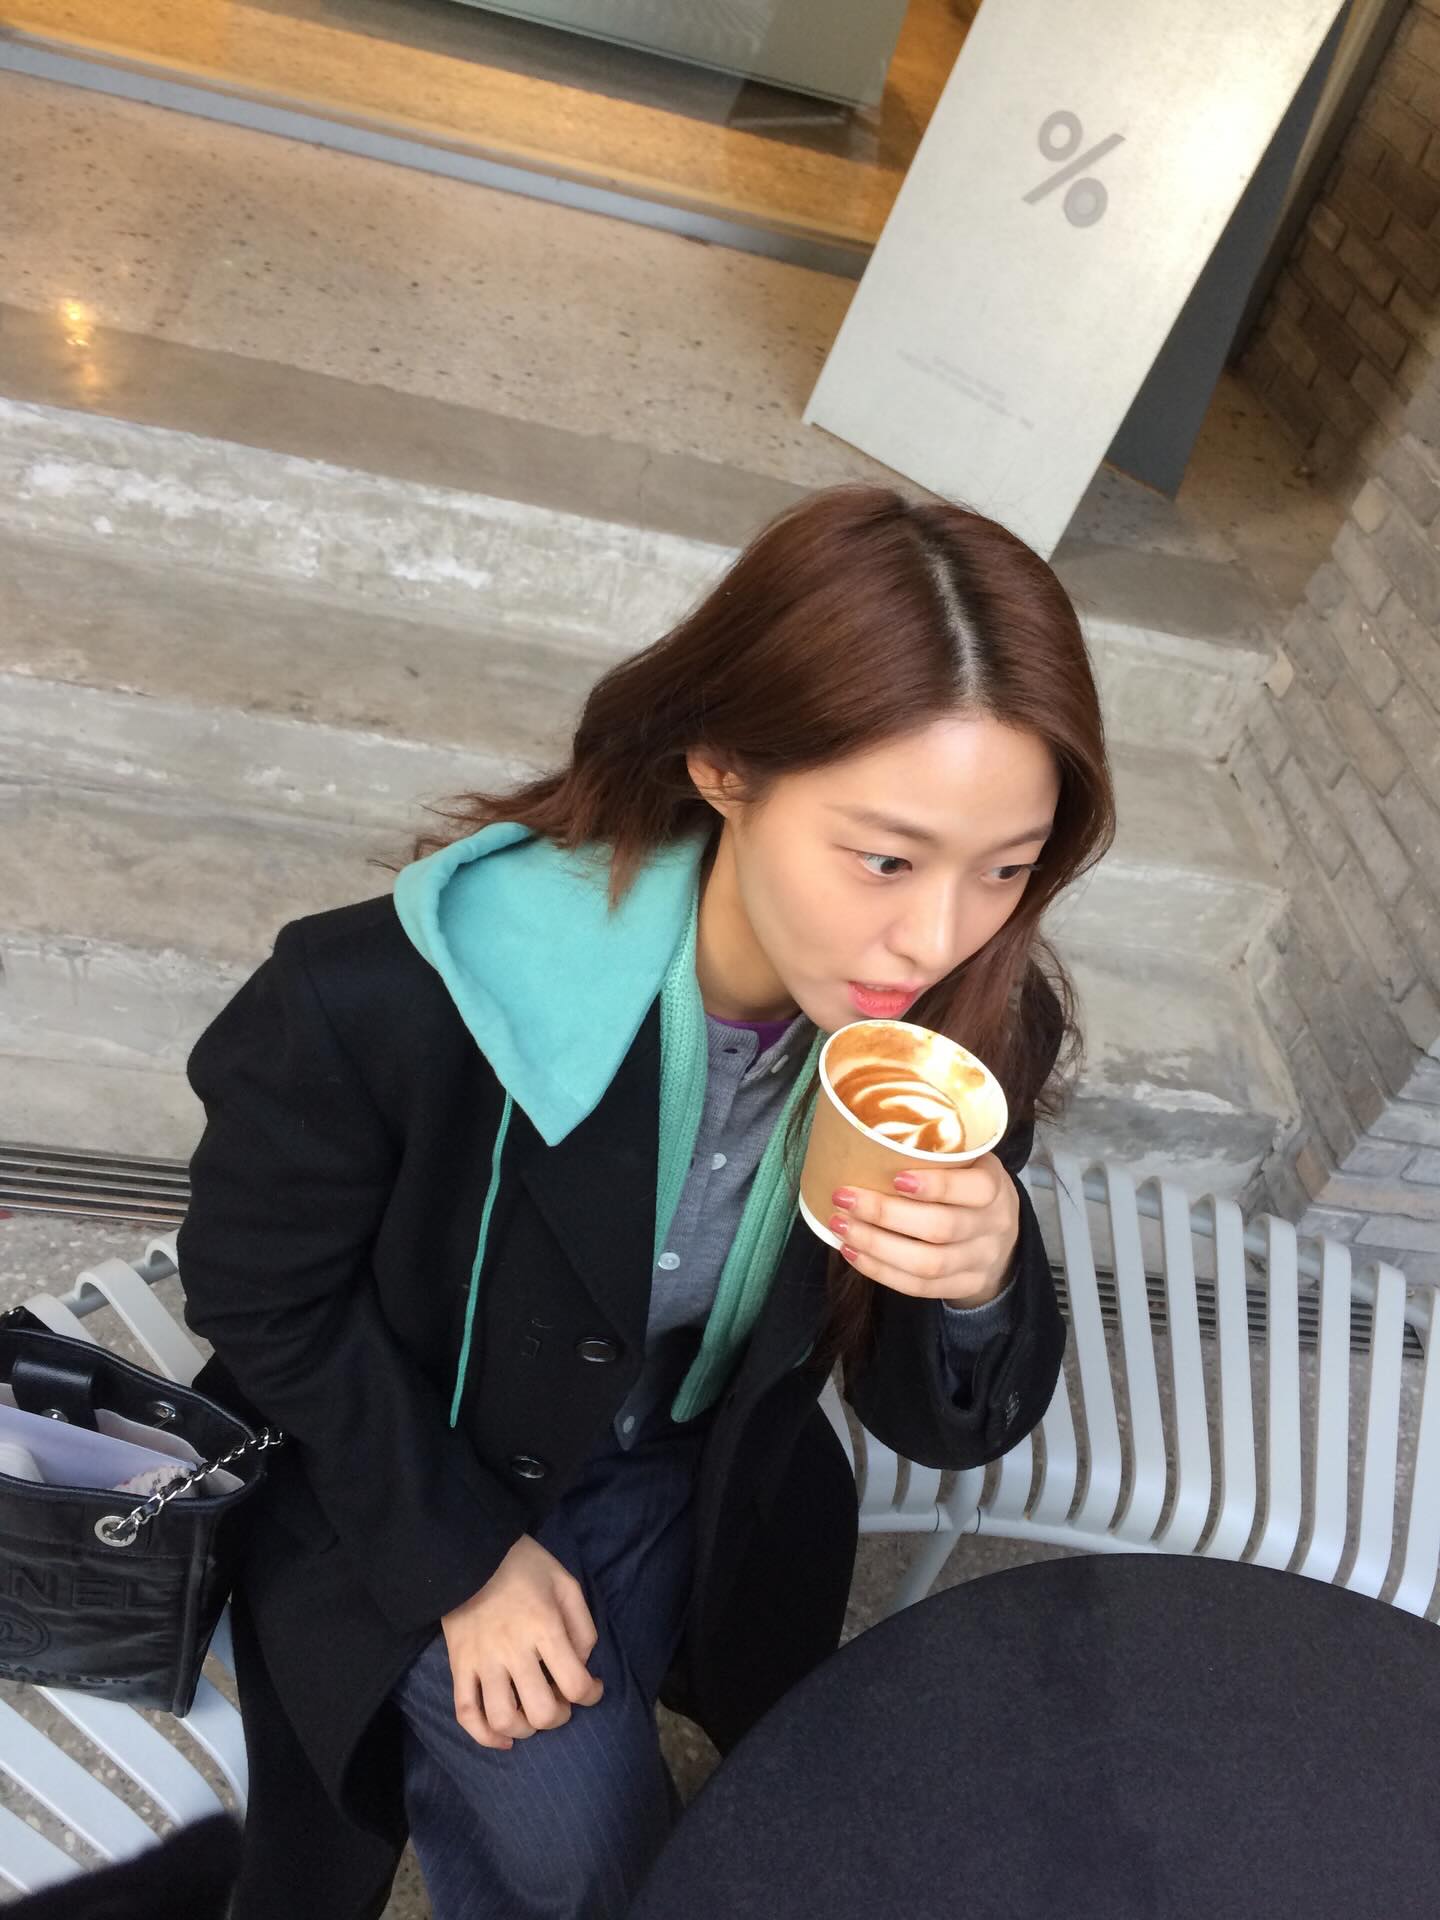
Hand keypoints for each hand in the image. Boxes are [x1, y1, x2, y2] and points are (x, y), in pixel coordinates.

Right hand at [441, 1534, 603, 1749]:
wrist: (469, 1552)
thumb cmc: (524, 1566)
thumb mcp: (565, 1583)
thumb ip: (582, 1625)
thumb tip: (583, 1664)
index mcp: (543, 1626)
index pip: (575, 1683)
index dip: (592, 1695)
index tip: (593, 1688)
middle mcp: (512, 1649)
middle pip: (540, 1711)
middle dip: (560, 1717)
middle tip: (562, 1703)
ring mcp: (481, 1661)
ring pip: (502, 1719)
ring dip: (526, 1729)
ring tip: (534, 1716)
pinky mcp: (458, 1666)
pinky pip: (465, 1714)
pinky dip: (484, 1736)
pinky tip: (504, 1738)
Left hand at [828, 1153, 1020, 1307]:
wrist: (1001, 1237)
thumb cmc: (967, 1187)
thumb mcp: (967, 1162)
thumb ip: (934, 1154)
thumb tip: (865, 1137)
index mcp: (995, 1187)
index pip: (975, 1189)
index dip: (936, 1186)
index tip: (895, 1178)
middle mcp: (993, 1227)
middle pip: (940, 1228)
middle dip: (886, 1215)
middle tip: (844, 1197)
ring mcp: (980, 1262)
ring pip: (927, 1263)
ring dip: (876, 1246)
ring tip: (840, 1226)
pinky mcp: (964, 1287)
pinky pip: (919, 1287)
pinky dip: (881, 1271)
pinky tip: (852, 1252)